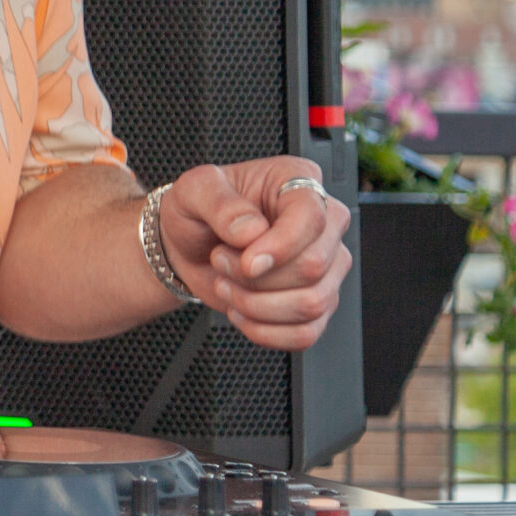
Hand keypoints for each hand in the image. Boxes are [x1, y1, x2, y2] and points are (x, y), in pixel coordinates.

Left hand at [156, 157, 352, 350]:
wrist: (188, 245)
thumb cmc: (197, 210)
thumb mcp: (193, 190)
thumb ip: (219, 202)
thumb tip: (252, 231)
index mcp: (298, 182)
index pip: (313, 217)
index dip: (280, 246)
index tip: (246, 261)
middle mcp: (323, 223)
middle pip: (313, 267)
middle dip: (254, 277)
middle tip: (219, 261)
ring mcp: (327, 266)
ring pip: (312, 303)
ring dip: (256, 305)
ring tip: (225, 285)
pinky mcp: (318, 302)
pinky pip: (307, 332)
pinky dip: (265, 331)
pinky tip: (241, 311)